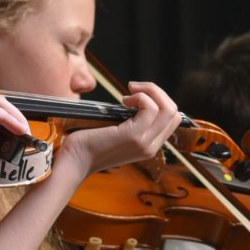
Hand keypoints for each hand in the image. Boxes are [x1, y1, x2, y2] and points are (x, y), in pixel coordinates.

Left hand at [57, 82, 179, 175]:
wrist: (74, 160)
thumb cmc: (89, 143)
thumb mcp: (116, 131)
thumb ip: (130, 121)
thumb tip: (137, 100)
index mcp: (150, 146)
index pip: (172, 118)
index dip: (158, 100)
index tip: (135, 95)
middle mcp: (151, 147)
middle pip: (174, 112)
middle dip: (157, 92)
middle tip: (133, 89)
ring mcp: (144, 143)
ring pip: (168, 109)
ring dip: (150, 91)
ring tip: (129, 93)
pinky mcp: (133, 136)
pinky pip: (150, 108)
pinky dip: (141, 96)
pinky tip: (124, 99)